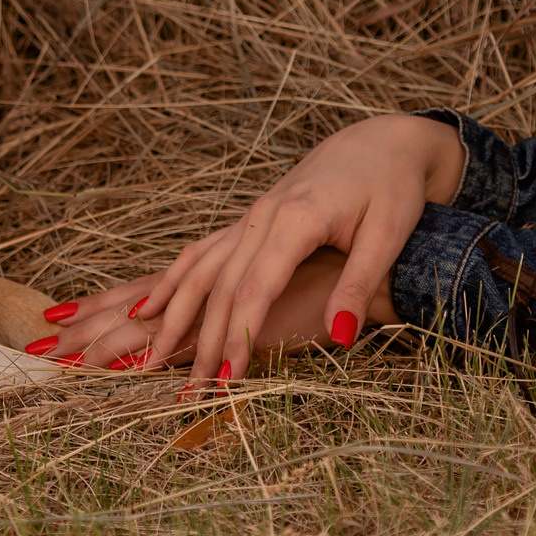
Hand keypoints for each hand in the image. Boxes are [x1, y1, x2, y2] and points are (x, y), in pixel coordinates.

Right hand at [34, 113, 465, 385]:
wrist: (378, 143)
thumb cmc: (390, 188)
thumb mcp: (388, 234)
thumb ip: (359, 284)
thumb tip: (341, 337)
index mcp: (297, 218)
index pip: (256, 287)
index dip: (240, 334)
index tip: (228, 377)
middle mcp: (263, 215)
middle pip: (222, 287)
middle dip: (202, 341)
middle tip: (190, 392)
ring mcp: (250, 216)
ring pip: (202, 271)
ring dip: (176, 318)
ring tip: (154, 362)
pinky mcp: (249, 220)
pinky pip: (201, 254)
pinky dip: (171, 284)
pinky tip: (145, 310)